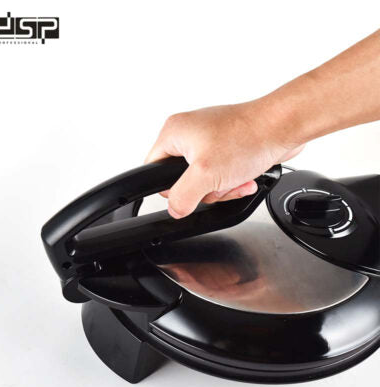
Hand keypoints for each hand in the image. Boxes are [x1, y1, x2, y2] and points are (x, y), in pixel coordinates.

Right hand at [145, 100, 303, 218]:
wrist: (283, 127)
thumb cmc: (248, 137)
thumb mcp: (206, 174)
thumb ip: (183, 196)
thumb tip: (175, 209)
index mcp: (174, 133)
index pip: (153, 169)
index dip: (171, 187)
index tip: (190, 189)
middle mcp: (189, 134)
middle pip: (182, 180)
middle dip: (205, 189)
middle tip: (218, 181)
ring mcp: (209, 141)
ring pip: (204, 181)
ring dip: (223, 187)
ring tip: (236, 178)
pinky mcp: (226, 147)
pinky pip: (221, 175)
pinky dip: (234, 180)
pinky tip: (245, 177)